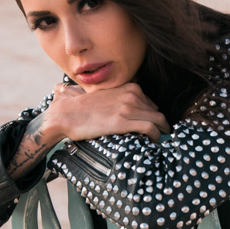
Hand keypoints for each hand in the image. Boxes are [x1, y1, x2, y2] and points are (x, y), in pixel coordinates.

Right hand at [45, 82, 170, 142]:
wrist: (67, 113)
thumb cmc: (84, 108)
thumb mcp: (106, 96)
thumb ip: (121, 98)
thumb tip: (130, 109)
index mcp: (129, 87)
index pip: (151, 103)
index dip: (154, 116)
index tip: (155, 125)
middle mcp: (131, 95)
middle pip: (157, 112)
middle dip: (161, 124)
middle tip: (162, 134)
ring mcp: (128, 107)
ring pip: (158, 119)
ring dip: (163, 130)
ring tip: (161, 139)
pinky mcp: (123, 121)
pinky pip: (150, 128)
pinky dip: (157, 135)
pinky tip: (154, 141)